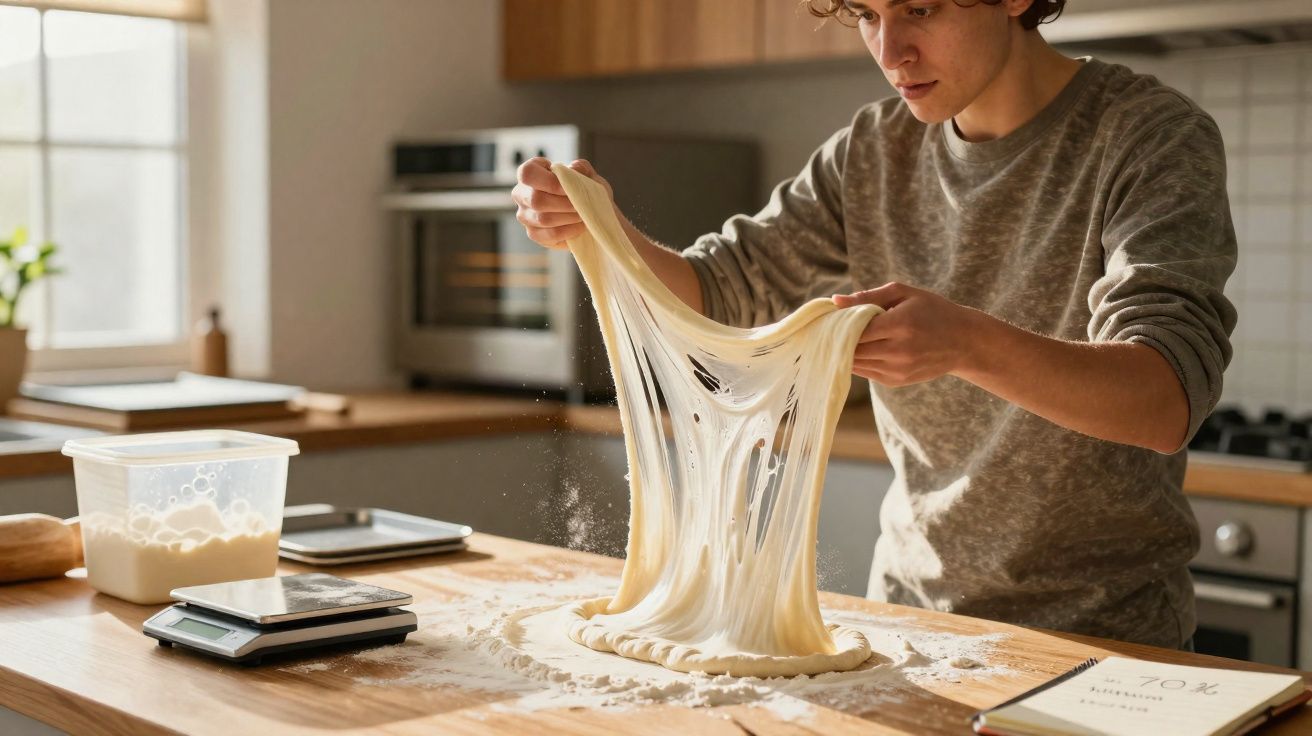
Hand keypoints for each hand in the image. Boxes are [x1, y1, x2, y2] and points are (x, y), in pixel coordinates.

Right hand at [511, 158, 612, 248]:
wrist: (588, 211)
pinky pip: (549, 235)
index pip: (528, 174)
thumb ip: (581, 168)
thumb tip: (573, 169)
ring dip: (568, 217)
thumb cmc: (582, 188)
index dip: (550, 182)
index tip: (568, 187)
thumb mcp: (586, 174)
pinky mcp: (533, 233)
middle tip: (580, 205)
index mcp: (530, 173)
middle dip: (564, 203)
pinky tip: (579, 226)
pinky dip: (568, 231)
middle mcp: (521, 193)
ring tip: (582, 214)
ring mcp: (524, 215)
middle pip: (536, 200)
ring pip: (543, 219)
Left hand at [832, 282, 981, 386]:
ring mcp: (897, 370)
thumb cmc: (932, 310)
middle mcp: (899, 351)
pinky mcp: (896, 381)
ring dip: (845, 352)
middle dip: (838, 339)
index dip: (839, 324)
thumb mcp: (904, 294)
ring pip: (855, 364)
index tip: (830, 317)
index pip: (856, 329)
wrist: (963, 342)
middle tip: (829, 328)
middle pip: (852, 349)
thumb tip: (836, 301)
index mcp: (901, 325)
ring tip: (841, 338)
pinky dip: (858, 361)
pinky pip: (865, 372)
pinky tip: (860, 348)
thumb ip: (868, 297)